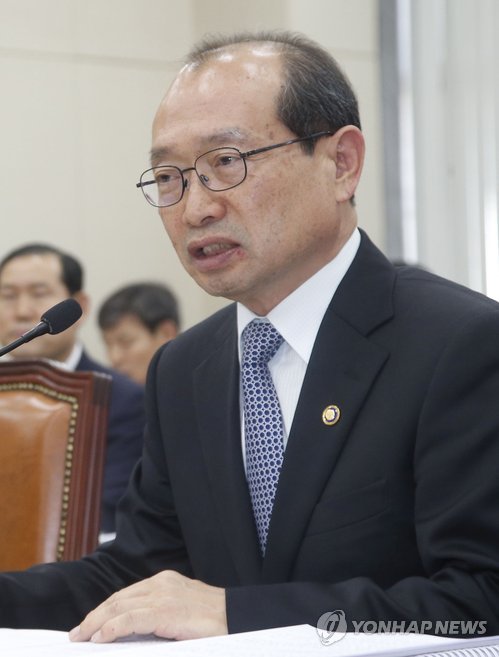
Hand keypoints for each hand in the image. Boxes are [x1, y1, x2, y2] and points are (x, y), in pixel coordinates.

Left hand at [69, 570, 226, 642]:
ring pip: (119, 607)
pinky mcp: (165, 611)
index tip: (89, 624)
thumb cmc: (214, 621)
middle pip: (118, 599)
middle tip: (77, 634)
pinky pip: (130, 619)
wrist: (239, 618)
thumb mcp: (182, 614)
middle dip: (94, 616)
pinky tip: (99, 638)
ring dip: (96, 623)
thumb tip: (133, 633)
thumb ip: (159, 616)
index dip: (104, 610)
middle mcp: (161, 583)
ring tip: (81, 637)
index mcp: (165, 581)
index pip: (126, 595)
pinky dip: (111, 628)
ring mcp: (163, 595)